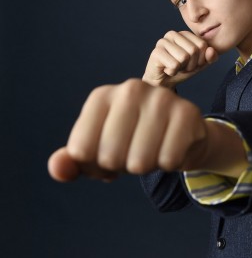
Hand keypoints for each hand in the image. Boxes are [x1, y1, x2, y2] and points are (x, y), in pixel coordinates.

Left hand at [48, 79, 208, 181]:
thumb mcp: (97, 152)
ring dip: (146, 166)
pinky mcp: (188, 112)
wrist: (181, 134)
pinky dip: (169, 164)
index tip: (107, 153)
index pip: (81, 150)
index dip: (93, 165)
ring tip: (152, 149)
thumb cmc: (132, 142)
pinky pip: (169, 160)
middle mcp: (131, 89)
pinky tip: (172, 146)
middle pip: (110, 157)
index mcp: (102, 95)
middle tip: (133, 152)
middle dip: (121, 166)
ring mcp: (161, 98)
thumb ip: (72, 162)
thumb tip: (57, 169)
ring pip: (140, 162)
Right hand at [142, 31, 217, 88]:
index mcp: (185, 34)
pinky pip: (174, 65)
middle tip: (181, 67)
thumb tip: (211, 50)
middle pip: (194, 50)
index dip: (201, 59)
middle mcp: (173, 34)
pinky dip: (173, 72)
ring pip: (184, 57)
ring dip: (182, 68)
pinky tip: (166, 70)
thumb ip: (210, 57)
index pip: (203, 45)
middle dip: (191, 64)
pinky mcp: (156, 52)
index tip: (191, 62)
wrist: (163, 83)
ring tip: (174, 67)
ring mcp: (163, 42)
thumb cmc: (182, 70)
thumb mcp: (200, 64)